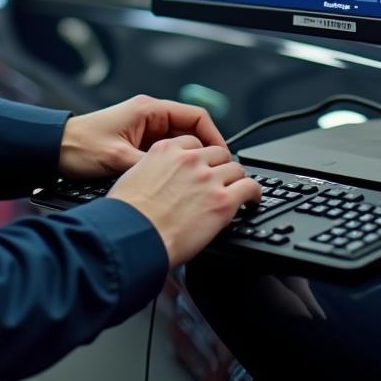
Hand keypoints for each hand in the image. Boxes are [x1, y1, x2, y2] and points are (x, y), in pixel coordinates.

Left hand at [58, 94, 227, 178]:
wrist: (53, 150)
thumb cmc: (80, 147)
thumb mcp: (118, 158)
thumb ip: (150, 165)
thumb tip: (177, 178)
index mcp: (149, 110)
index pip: (195, 117)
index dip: (214, 137)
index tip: (223, 158)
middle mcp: (149, 116)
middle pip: (190, 130)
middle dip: (205, 152)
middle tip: (216, 174)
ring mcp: (143, 130)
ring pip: (179, 144)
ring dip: (189, 160)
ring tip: (200, 182)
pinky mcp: (136, 144)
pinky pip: (165, 153)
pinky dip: (174, 166)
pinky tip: (177, 183)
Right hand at [107, 135, 261, 266]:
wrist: (134, 237)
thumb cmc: (126, 216)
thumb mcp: (132, 178)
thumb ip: (151, 170)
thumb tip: (156, 180)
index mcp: (166, 150)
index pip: (194, 143)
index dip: (201, 156)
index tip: (204, 166)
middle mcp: (189, 160)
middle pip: (218, 153)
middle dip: (220, 166)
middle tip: (221, 180)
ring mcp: (208, 179)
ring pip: (236, 169)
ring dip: (236, 180)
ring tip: (238, 191)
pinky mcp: (222, 201)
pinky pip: (250, 188)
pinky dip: (254, 193)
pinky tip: (252, 200)